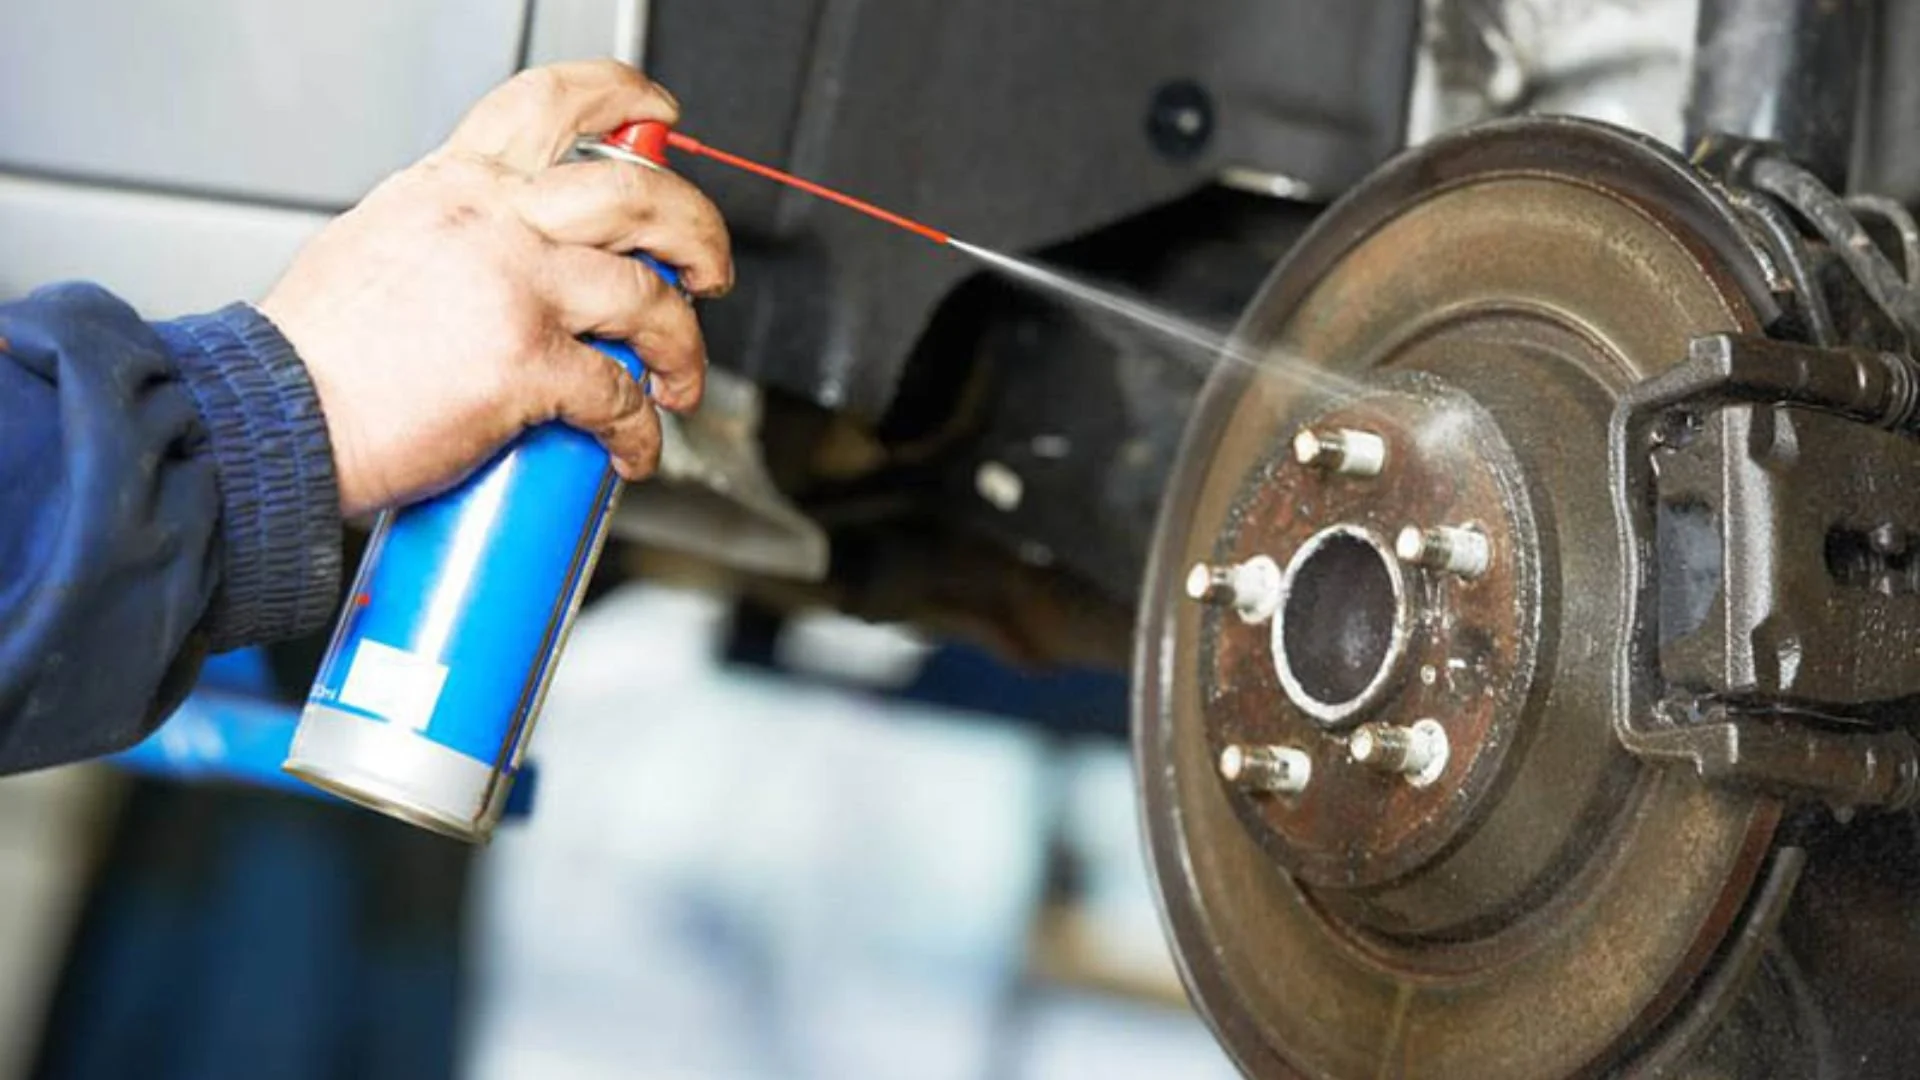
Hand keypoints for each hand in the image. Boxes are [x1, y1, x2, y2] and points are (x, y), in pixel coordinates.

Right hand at [258, 60, 732, 515]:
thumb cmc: (314, 352)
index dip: (622, 96)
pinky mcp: (525, 365)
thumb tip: (506, 260)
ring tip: (679, 379)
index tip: (658, 111)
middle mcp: (493, 221)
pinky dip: (641, 429)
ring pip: (649, 297)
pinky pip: (618, 394)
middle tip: (707, 271)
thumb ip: (453, 235)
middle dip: (698, 232)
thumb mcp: (381, 243)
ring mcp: (515, 290)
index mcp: (456, 184)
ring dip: (683, 345)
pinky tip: (635, 448)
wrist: (270, 413)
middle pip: (639, 194)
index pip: (550, 103)